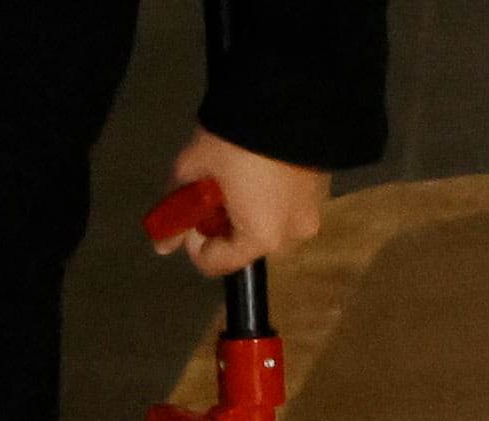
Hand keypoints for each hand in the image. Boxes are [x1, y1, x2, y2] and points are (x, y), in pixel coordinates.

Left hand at [154, 131, 330, 275]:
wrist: (292, 88)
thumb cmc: (235, 136)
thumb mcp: (192, 170)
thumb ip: (175, 212)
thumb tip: (163, 243)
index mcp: (261, 237)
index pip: (214, 263)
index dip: (192, 241)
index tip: (189, 212)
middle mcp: (293, 231)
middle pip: (245, 247)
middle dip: (223, 227)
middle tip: (212, 193)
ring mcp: (314, 208)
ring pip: (267, 226)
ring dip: (246, 211)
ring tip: (235, 177)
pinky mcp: (326, 184)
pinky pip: (287, 204)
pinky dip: (268, 195)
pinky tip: (258, 167)